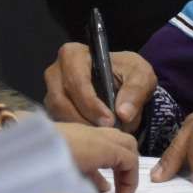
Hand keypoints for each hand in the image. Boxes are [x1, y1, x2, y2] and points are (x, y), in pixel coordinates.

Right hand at [43, 44, 158, 130]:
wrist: (125, 84)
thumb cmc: (129, 74)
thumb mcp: (141, 75)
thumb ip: (136, 91)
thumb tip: (124, 114)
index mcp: (73, 55)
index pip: (76, 82)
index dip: (91, 104)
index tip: (109, 121)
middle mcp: (55, 72)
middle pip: (61, 100)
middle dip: (85, 119)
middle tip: (106, 132)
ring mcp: (51, 92)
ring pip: (58, 115)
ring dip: (81, 127)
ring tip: (102, 136)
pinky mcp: (52, 109)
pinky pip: (59, 123)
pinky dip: (76, 133)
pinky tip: (93, 137)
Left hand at [52, 122, 139, 192]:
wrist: (10, 153)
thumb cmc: (44, 171)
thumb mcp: (72, 190)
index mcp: (99, 146)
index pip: (130, 159)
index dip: (131, 182)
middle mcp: (92, 135)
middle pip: (125, 143)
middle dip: (128, 167)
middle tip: (122, 190)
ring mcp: (78, 133)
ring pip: (108, 142)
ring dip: (112, 163)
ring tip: (105, 189)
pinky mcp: (65, 136)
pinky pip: (91, 144)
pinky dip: (96, 160)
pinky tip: (86, 181)